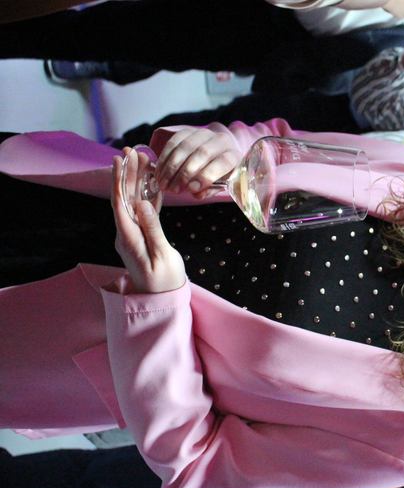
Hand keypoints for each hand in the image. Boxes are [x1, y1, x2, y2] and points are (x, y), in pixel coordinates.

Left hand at [112, 149, 185, 293]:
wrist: (161, 300)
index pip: (120, 203)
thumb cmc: (164, 281)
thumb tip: (144, 204)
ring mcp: (134, 235)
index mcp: (129, 237)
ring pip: (134, 203)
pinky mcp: (143, 237)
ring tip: (143, 161)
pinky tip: (153, 184)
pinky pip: (144, 213)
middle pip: (125, 198)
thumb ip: (153, 229)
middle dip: (128, 174)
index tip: (120, 159)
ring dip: (138, 182)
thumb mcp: (161, 256)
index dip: (119, 179)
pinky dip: (148, 196)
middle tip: (133, 151)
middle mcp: (127, 233)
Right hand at [153, 127, 242, 198]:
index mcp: (234, 155)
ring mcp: (204, 133)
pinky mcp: (188, 131)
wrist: (215, 155)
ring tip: (164, 184)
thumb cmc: (218, 175)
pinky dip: (164, 158)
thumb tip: (196, 192)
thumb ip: (209, 190)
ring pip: (185, 147)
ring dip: (171, 167)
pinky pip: (173, 142)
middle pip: (202, 153)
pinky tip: (159, 172)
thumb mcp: (218, 185)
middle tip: (174, 189)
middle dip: (185, 173)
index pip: (223, 162)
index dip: (207, 176)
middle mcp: (221, 140)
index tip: (192, 189)